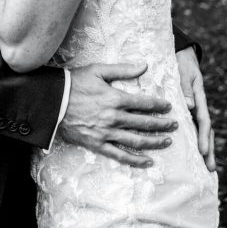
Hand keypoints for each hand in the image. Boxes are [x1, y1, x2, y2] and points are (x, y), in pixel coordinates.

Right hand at [60, 63, 178, 167]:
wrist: (52, 102)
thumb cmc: (74, 83)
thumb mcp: (98, 71)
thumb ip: (123, 69)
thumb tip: (144, 65)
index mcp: (115, 98)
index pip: (144, 103)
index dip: (159, 106)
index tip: (168, 107)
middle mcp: (114, 117)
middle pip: (144, 123)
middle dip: (162, 124)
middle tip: (174, 125)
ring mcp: (106, 132)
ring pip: (136, 140)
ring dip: (154, 142)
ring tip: (167, 142)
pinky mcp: (97, 144)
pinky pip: (119, 155)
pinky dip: (134, 160)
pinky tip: (147, 162)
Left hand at [176, 47, 215, 170]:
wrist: (183, 54)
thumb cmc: (182, 62)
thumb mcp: (184, 71)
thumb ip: (185, 87)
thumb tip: (189, 106)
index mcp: (199, 99)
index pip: (204, 121)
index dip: (203, 137)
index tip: (203, 151)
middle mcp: (199, 107)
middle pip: (207, 131)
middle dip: (209, 150)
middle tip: (210, 168)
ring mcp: (195, 110)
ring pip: (202, 132)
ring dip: (205, 149)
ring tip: (207, 168)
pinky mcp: (188, 111)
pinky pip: (193, 127)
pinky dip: (195, 140)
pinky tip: (194, 154)